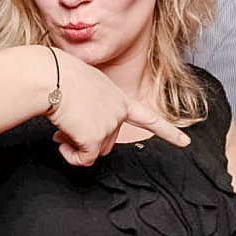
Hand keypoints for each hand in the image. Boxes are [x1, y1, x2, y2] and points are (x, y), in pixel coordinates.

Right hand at [48, 49, 190, 166]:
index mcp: (118, 97)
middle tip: (70, 122)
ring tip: (65, 122)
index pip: (148, 117)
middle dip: (88, 139)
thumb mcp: (85, 89)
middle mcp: (119, 110)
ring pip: (94, 151)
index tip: (185, 142)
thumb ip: (93, 110)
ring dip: (76, 144)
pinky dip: (70, 154)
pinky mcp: (96, 138)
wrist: (50, 75)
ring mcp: (110, 124)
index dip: (167, 131)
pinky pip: (83, 159)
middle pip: (108, 142)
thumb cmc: (59, 77)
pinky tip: (61, 135)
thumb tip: (76, 137)